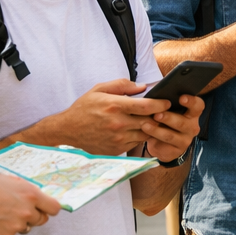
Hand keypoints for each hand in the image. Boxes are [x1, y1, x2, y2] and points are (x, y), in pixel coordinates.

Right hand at [0, 174, 60, 234]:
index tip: (45, 208)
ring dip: (19, 223)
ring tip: (2, 214)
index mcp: (31, 194)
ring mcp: (16, 226)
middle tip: (19, 210)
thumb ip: (25, 191)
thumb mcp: (11, 181)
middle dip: (34, 216)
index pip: (54, 208)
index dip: (50, 209)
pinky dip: (4, 230)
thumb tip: (33, 197)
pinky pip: (10, 234)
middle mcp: (27, 211)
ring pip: (25, 227)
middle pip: (42, 220)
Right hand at [49, 78, 169, 155]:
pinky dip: (140, 136)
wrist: (67, 130)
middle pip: (148, 121)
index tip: (168, 101)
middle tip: (166, 111)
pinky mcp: (115, 149)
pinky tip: (140, 129)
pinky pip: (135, 143)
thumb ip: (122, 85)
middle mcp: (118, 124)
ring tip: (155, 120)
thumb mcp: (100, 88)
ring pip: (144, 134)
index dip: (160, 104)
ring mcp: (117, 139)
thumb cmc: (85, 107)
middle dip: (160, 116)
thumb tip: (143, 87)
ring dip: (152, 128)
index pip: (145, 106)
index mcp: (115, 106)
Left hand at [143, 94, 204, 161]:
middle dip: (169, 118)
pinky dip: (154, 138)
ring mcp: (185, 140)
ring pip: (171, 135)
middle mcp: (192, 126)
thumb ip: (166, 99)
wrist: (163, 143)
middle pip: (183, 122)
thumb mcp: (168, 109)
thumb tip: (157, 84)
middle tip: (157, 114)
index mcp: (193, 113)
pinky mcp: (176, 151)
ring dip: (157, 129)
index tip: (181, 97)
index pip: (198, 105)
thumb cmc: (165, 119)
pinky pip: (164, 145)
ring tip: (145, 124)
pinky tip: (145, 134)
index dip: (191, 101)